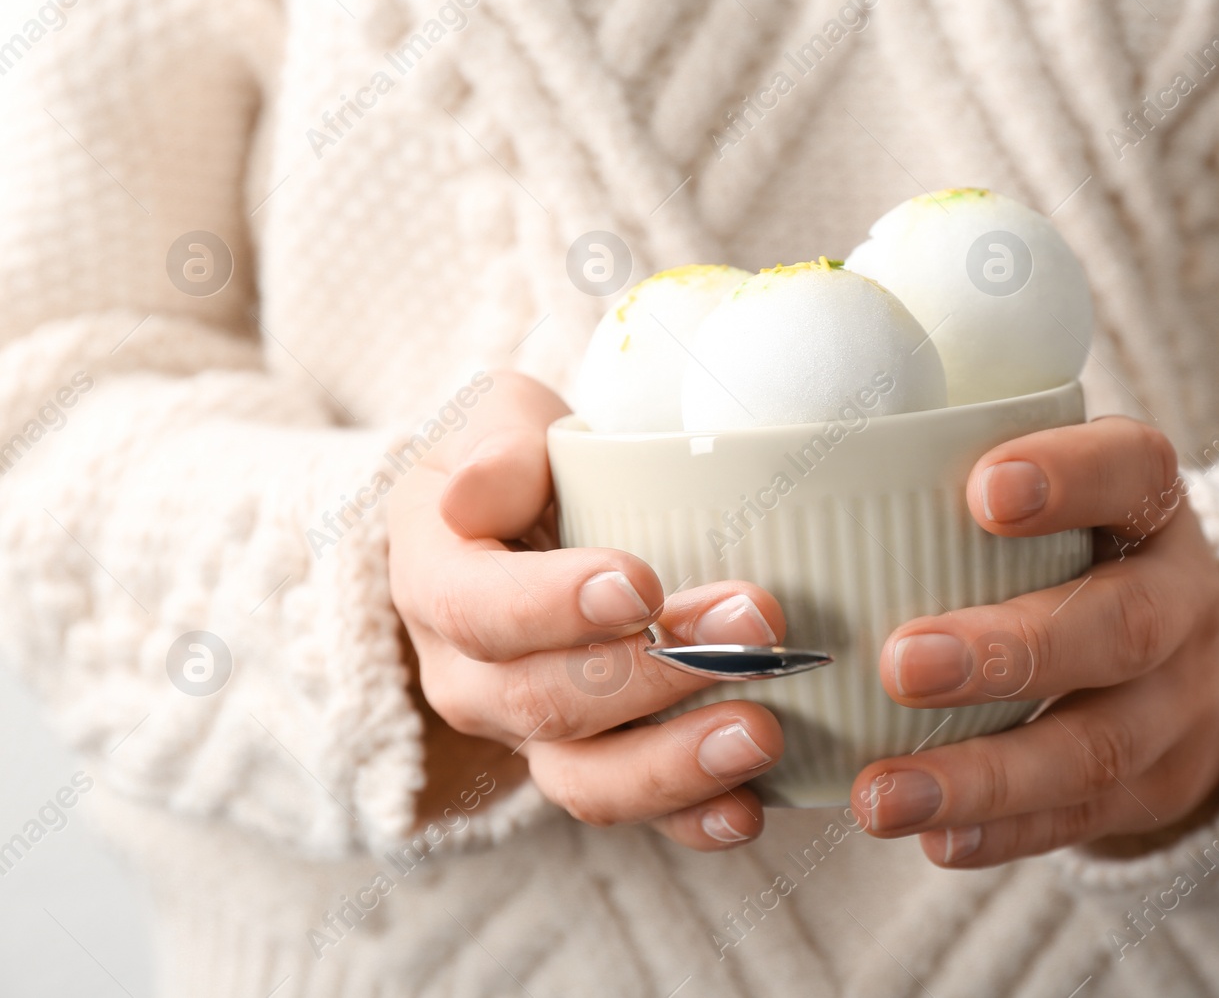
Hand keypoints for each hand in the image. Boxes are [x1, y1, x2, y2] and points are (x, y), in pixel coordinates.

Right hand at [387, 371, 786, 850]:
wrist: (531, 524)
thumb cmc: (524, 462)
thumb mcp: (499, 419)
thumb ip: (495, 443)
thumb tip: (473, 492)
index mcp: (437, 580)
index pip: (476, 610)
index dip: (554, 606)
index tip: (642, 583)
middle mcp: (470, 677)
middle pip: (544, 700)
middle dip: (654, 671)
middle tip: (754, 624)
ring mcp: (528, 735)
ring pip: (583, 778)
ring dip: (674, 763)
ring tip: (761, 731)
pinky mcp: (591, 765)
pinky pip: (632, 813)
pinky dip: (690, 819)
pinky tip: (750, 807)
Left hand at [849, 416, 1218, 867]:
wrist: (1190, 658)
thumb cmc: (1072, 552)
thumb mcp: (1058, 496)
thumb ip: (957, 481)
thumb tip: (783, 486)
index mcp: (1149, 506)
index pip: (1133, 470)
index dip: (1071, 478)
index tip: (983, 489)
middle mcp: (1180, 600)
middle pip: (1122, 625)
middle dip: (1011, 649)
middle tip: (901, 664)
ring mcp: (1179, 703)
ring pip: (1098, 746)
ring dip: (983, 774)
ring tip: (881, 795)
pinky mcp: (1160, 785)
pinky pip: (1084, 817)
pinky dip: (1005, 831)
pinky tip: (934, 839)